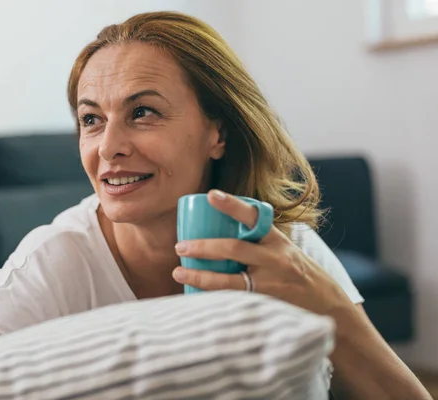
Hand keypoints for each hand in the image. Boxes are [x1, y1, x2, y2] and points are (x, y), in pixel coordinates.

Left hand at [172, 189, 352, 315]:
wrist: (329, 308)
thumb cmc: (299, 275)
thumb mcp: (285, 251)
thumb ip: (258, 242)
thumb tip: (220, 231)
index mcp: (277, 240)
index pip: (253, 216)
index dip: (231, 205)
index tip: (210, 195)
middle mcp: (275, 259)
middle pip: (234, 249)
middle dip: (204, 247)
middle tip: (181, 246)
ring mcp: (271, 284)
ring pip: (229, 280)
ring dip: (201, 276)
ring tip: (179, 272)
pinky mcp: (266, 306)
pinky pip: (233, 301)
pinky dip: (213, 298)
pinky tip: (195, 295)